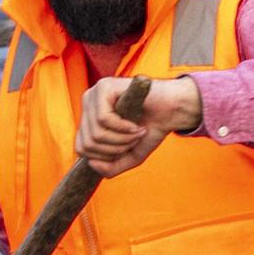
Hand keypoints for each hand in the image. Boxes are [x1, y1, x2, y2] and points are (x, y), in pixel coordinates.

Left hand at [77, 77, 194, 175]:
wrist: (172, 109)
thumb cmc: (150, 129)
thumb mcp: (129, 156)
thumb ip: (110, 167)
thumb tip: (91, 163)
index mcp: (89, 117)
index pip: (81, 148)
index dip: (105, 156)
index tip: (126, 148)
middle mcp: (88, 103)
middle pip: (88, 143)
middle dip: (116, 149)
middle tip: (134, 139)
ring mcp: (95, 93)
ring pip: (96, 133)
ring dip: (122, 140)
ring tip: (137, 132)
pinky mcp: (104, 87)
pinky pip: (103, 119)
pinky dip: (123, 128)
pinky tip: (136, 125)